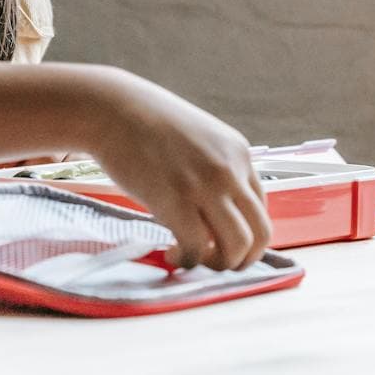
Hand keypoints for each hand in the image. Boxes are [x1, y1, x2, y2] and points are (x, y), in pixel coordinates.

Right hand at [83, 69, 271, 272]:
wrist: (113, 109)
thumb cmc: (147, 128)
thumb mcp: (198, 142)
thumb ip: (214, 172)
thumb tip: (214, 216)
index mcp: (239, 154)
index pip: (261, 210)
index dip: (245, 235)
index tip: (220, 243)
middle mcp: (230, 170)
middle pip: (261, 234)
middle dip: (242, 260)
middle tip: (215, 263)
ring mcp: (205, 185)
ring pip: (238, 246)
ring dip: (219, 265)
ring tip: (193, 258)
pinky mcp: (176, 200)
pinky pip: (197, 248)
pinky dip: (188, 261)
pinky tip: (172, 253)